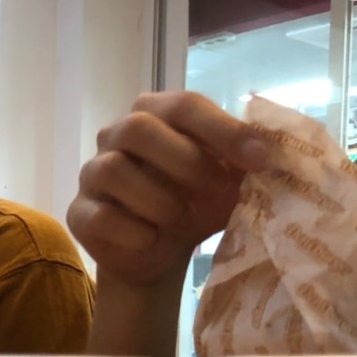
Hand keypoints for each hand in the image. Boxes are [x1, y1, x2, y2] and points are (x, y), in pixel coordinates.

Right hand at [68, 92, 268, 287]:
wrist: (156, 252)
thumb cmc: (194, 204)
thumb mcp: (226, 182)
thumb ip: (245, 163)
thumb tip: (277, 153)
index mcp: (155, 114)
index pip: (183, 104)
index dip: (222, 129)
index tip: (260, 157)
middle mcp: (115, 135)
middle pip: (138, 128)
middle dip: (184, 161)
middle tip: (214, 188)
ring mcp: (92, 173)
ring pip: (115, 170)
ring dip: (158, 200)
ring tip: (179, 219)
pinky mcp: (78, 213)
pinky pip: (102, 216)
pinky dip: (135, 232)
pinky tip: (151, 239)